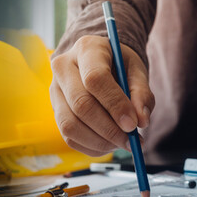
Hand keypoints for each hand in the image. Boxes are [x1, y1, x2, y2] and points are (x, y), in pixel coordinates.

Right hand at [50, 35, 153, 156]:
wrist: (99, 62)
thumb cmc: (119, 65)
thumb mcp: (136, 70)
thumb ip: (141, 93)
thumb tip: (141, 121)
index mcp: (86, 49)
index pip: (95, 79)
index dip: (115, 104)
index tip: (133, 124)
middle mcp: (63, 67)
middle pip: (81, 104)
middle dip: (109, 129)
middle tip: (131, 141)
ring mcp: (55, 90)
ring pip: (70, 125)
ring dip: (99, 141)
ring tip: (122, 142)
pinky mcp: (54, 110)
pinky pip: (69, 137)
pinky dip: (91, 146)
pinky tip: (109, 143)